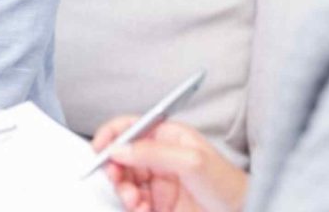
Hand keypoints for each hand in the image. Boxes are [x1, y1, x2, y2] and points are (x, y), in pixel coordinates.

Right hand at [91, 117, 247, 211]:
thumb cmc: (229, 186)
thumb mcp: (192, 161)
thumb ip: (153, 152)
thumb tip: (119, 149)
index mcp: (169, 137)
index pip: (131, 126)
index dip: (112, 134)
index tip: (99, 148)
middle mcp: (160, 157)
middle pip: (121, 156)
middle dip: (114, 167)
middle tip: (115, 178)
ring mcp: (157, 182)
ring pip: (124, 181)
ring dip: (122, 190)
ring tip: (132, 199)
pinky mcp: (157, 205)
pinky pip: (132, 203)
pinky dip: (130, 207)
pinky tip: (140, 209)